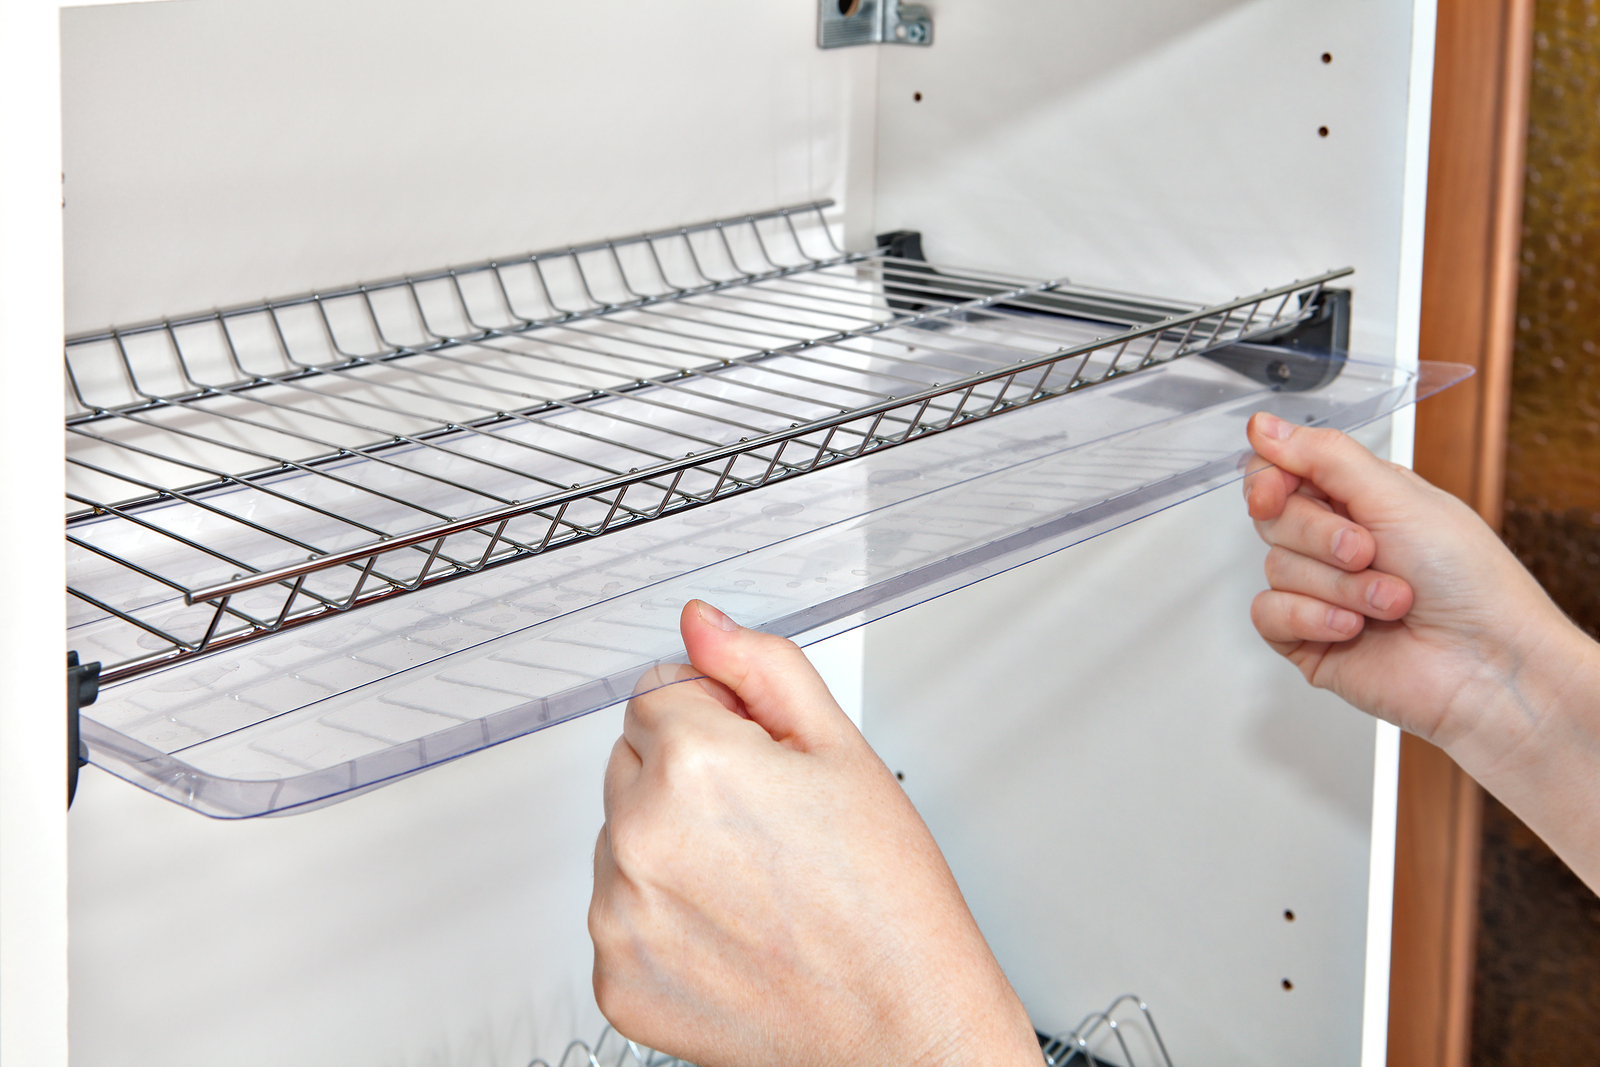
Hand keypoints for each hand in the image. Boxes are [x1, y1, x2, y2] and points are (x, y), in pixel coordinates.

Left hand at [589, 601, 1038, 1066]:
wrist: (903, 1024)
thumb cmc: (888, 898)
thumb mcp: (841, 749)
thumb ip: (760, 667)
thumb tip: (700, 623)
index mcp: (694, 765)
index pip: (657, 692)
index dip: (717, 719)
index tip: (760, 763)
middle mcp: (639, 837)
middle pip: (630, 760)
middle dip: (684, 777)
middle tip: (766, 828)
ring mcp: (619, 915)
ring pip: (620, 838)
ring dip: (668, 847)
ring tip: (754, 885)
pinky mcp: (615, 978)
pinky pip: (618, 913)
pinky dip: (661, 919)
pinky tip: (731, 931)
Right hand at [1244, 412, 1599, 888]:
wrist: (1488, 665)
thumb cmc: (1471, 582)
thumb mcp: (1398, 496)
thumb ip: (1324, 456)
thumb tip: (1264, 427)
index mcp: (1359, 499)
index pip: (1281, 473)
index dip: (1269, 480)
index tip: (1276, 491)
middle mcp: (1336, 543)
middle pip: (1274, 519)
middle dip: (1321, 536)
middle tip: (1368, 551)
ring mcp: (1320, 592)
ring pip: (1275, 568)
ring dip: (1338, 586)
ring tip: (1390, 600)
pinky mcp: (1307, 638)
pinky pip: (1268, 614)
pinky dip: (1311, 617)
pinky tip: (1353, 627)